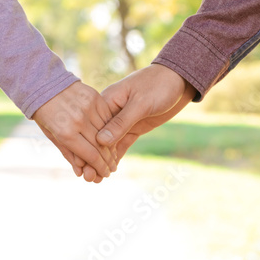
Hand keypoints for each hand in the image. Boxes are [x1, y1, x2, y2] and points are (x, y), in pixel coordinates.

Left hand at [32, 81, 116, 179]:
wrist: (44, 84)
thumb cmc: (46, 113)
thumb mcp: (53, 135)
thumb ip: (68, 153)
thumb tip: (81, 172)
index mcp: (66, 133)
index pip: (91, 155)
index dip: (100, 167)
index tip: (106, 174)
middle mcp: (79, 120)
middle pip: (101, 145)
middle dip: (108, 160)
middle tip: (112, 168)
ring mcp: (88, 107)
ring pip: (107, 131)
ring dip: (111, 146)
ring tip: (113, 156)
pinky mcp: (94, 97)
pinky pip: (107, 116)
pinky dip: (111, 128)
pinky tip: (112, 137)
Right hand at [78, 64, 196, 179]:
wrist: (178, 79)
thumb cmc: (158, 85)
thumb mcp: (140, 103)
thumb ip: (121, 122)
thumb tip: (101, 141)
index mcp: (107, 101)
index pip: (91, 127)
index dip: (85, 147)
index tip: (81, 166)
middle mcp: (110, 112)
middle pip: (97, 138)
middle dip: (90, 158)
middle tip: (87, 178)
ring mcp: (122, 121)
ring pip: (108, 144)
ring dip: (101, 161)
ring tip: (94, 179)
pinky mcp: (133, 127)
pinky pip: (121, 144)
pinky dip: (115, 157)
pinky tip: (109, 171)